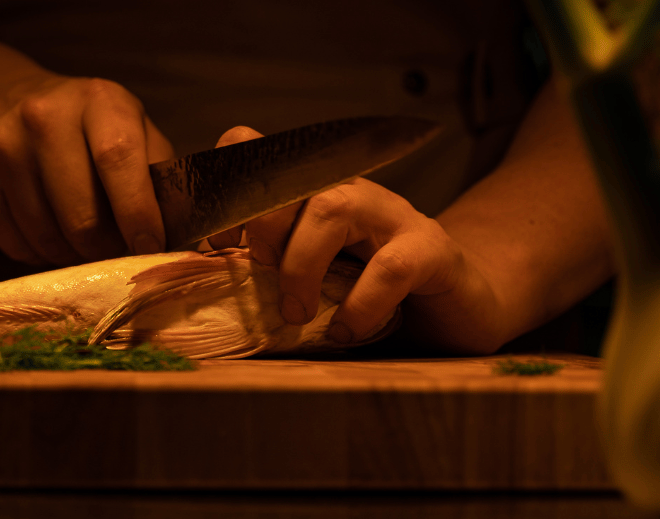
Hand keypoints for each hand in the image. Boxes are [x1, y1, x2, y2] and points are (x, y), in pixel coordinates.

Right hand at [0, 73, 173, 265]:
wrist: (2, 100)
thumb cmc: (85, 126)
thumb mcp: (131, 128)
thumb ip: (157, 175)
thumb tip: (182, 241)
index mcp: (97, 101)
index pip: (119, 161)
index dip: (138, 214)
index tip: (149, 247)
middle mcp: (42, 117)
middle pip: (81, 216)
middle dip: (107, 250)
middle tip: (117, 255)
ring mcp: (0, 147)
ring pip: (47, 239)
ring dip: (73, 257)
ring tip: (84, 245)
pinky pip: (15, 245)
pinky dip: (39, 254)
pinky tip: (48, 234)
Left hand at [208, 127, 500, 351]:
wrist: (456, 308)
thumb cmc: (370, 294)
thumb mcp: (311, 279)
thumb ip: (267, 272)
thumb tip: (203, 282)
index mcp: (313, 194)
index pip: (258, 150)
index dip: (227, 186)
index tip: (218, 243)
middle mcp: (351, 193)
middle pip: (291, 179)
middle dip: (261, 227)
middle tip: (259, 278)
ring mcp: (394, 216)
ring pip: (334, 208)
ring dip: (301, 265)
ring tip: (293, 313)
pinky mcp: (432, 250)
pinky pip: (391, 267)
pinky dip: (359, 306)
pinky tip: (343, 330)